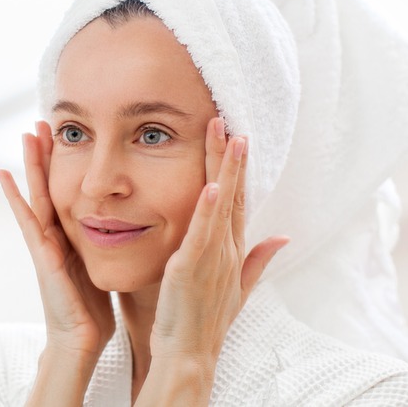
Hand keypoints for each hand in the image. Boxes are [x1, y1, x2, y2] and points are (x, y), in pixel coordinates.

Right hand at [0, 121, 113, 405]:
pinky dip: (15, 198)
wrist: (80, 341)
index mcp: (70, 237)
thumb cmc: (92, 310)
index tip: (64, 135)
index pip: (67, 192)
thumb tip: (125, 227)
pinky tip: (5, 176)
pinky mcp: (41, 257)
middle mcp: (54, 236)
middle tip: (40, 122)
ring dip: (30, 166)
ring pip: (37, 196)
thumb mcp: (101, 268)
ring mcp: (44, 245)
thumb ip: (105, 247)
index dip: (63, 165)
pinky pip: (28, 221)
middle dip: (44, 155)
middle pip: (49, 187)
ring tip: (26, 134)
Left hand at [136, 118, 288, 405]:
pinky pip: (203, 234)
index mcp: (232, 250)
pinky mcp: (193, 267)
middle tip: (227, 121)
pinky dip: (208, 209)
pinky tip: (212, 185)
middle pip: (233, 195)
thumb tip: (282, 237)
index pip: (238, 201)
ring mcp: (212, 257)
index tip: (236, 138)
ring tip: (227, 136)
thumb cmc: (205, 320)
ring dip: (225, 170)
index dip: (238, 170)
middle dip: (231, 157)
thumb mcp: (236, 286)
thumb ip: (257, 260)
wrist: (190, 353)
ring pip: (222, 206)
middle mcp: (227, 249)